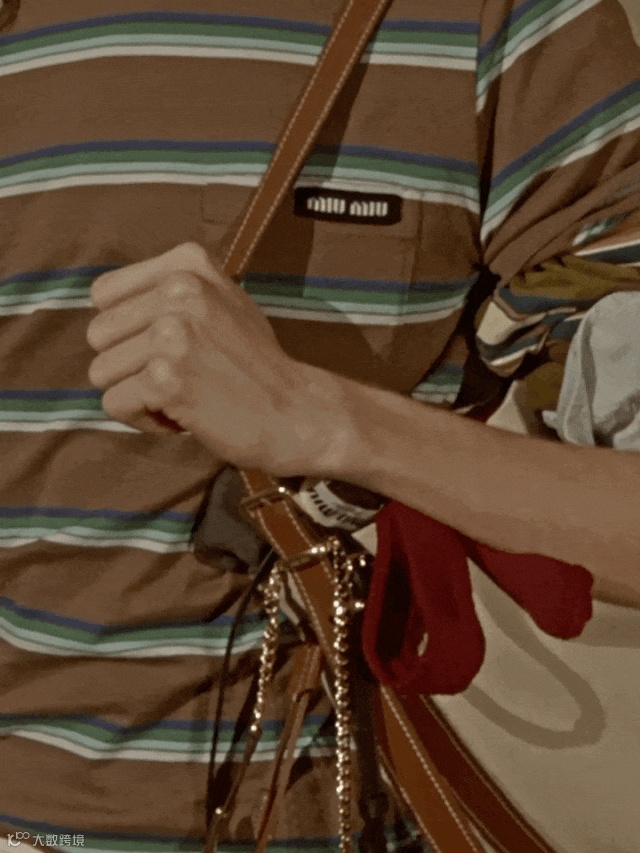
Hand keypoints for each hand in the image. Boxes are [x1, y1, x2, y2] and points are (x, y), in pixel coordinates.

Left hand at [86, 242, 343, 474]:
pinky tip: (184, 416)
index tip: (169, 347)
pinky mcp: (166, 378)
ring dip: (138, 394)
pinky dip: (145, 420)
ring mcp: (171, 333)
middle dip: (130, 365)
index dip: (127, 329)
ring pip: (101, 372)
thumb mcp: (222, 301)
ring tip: (184, 394)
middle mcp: (178, 289)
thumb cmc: (257, 364)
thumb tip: (104, 299)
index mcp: (188, 263)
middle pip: (99, 335)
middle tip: (180, 376)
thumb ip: (169, 291)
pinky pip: (114, 404)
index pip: (104, 293)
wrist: (297, 412)